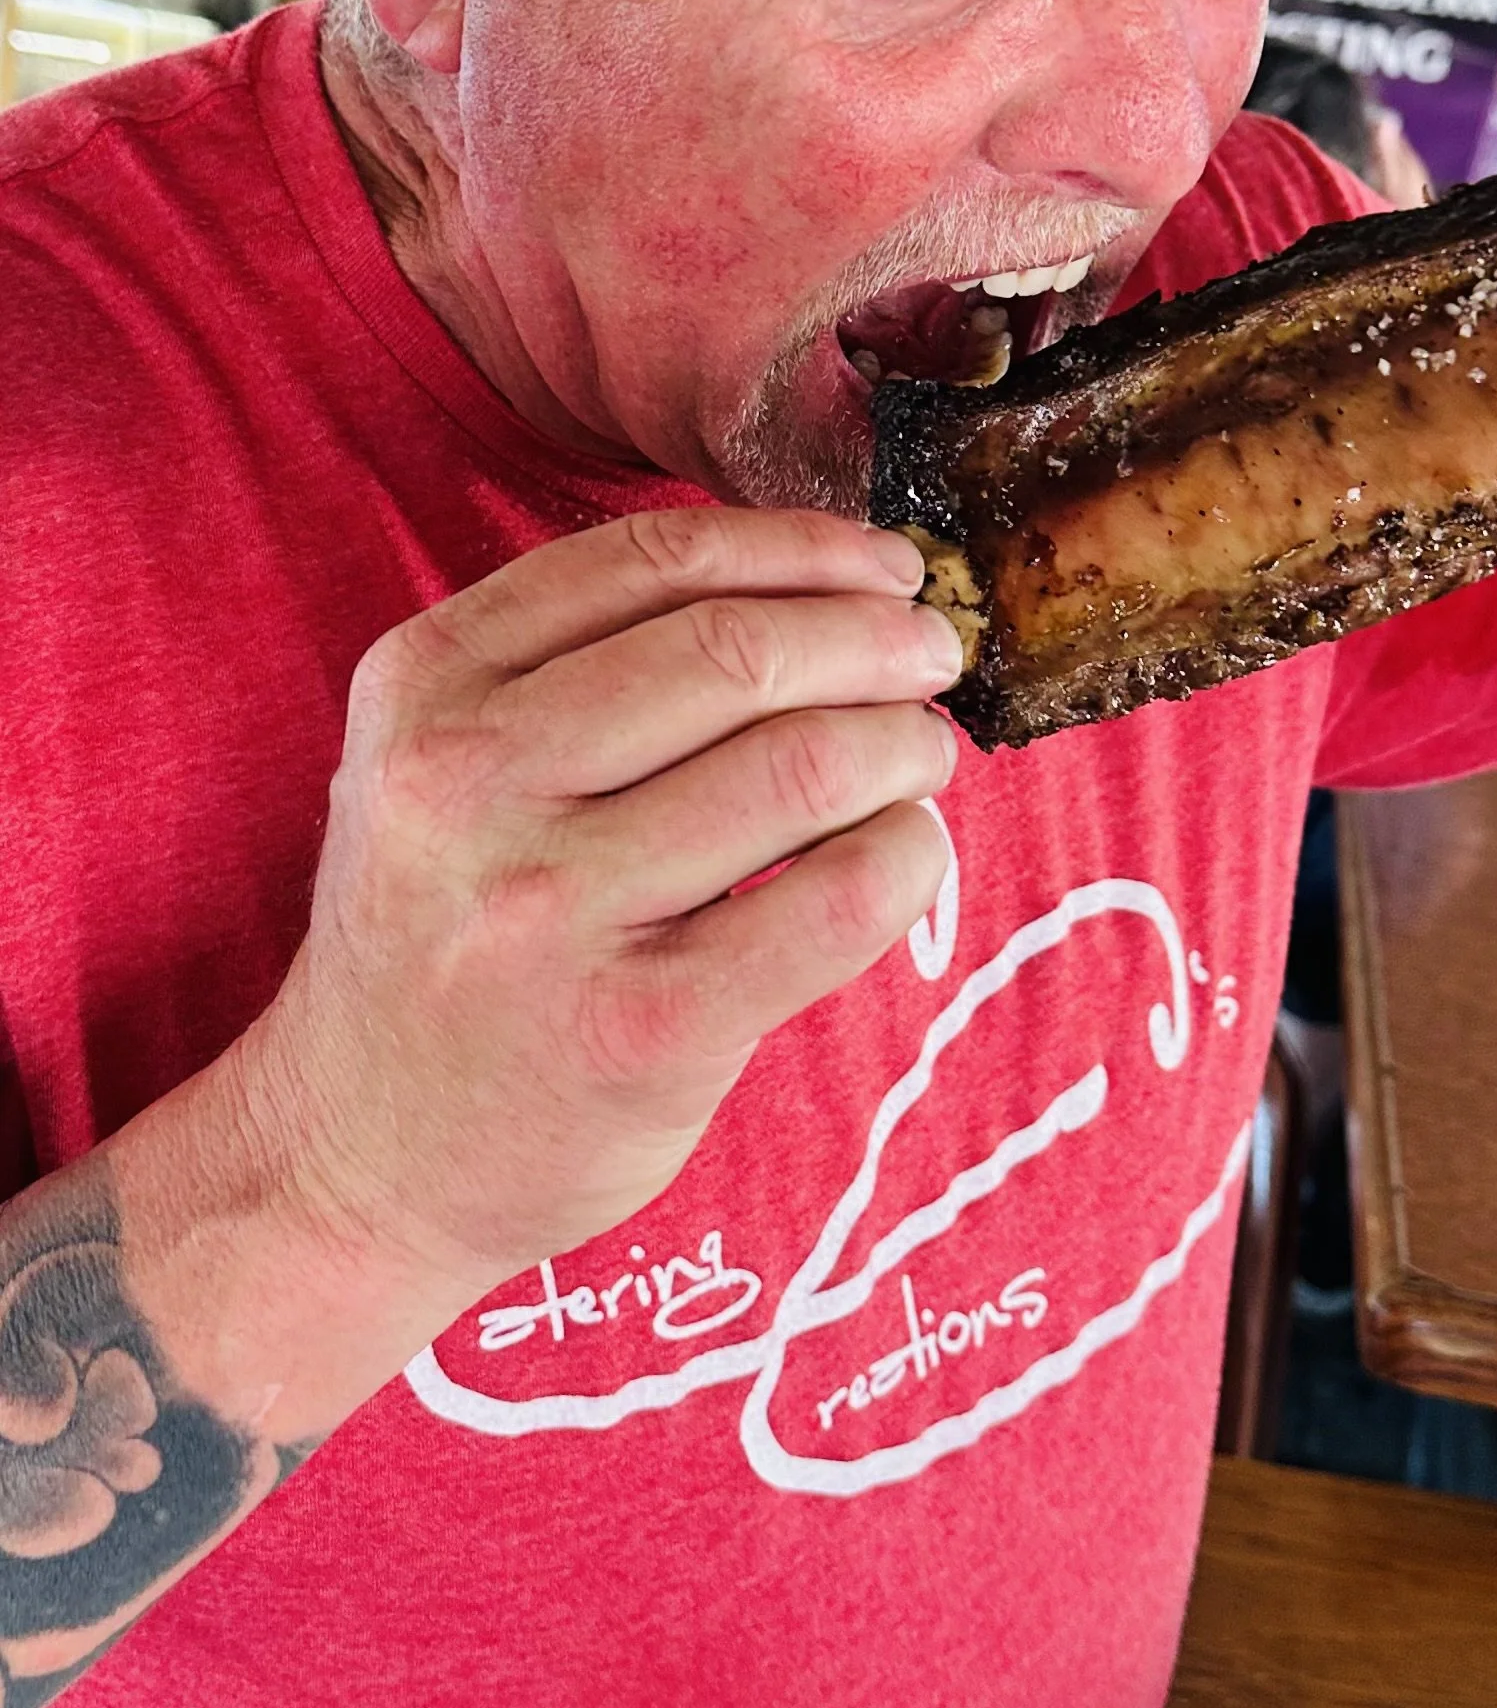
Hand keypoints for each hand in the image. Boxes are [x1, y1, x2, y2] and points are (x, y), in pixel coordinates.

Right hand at [237, 507, 960, 1299]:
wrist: (355, 1158)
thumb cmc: (442, 935)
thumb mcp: (440, 763)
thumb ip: (577, 665)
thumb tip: (823, 584)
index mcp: (424, 686)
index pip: (653, 558)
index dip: (803, 549)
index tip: (882, 569)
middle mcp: (469, 785)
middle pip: (738, 651)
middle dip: (875, 637)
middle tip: (931, 658)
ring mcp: (548, 912)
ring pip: (800, 764)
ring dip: (904, 742)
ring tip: (920, 755)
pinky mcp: (640, 1032)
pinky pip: (832, 903)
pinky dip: (907, 856)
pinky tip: (907, 852)